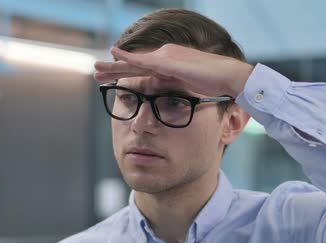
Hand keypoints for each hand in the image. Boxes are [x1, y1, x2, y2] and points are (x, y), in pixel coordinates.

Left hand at [93, 44, 253, 96]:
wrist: (230, 78)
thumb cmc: (216, 85)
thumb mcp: (191, 91)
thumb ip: (178, 94)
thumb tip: (171, 104)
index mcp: (170, 64)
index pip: (143, 70)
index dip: (125, 74)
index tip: (109, 79)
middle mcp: (165, 57)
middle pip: (134, 65)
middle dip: (114, 69)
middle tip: (95, 71)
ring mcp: (167, 58)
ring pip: (135, 62)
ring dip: (115, 65)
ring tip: (96, 67)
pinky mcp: (171, 62)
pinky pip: (146, 61)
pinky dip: (130, 59)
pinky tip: (115, 56)